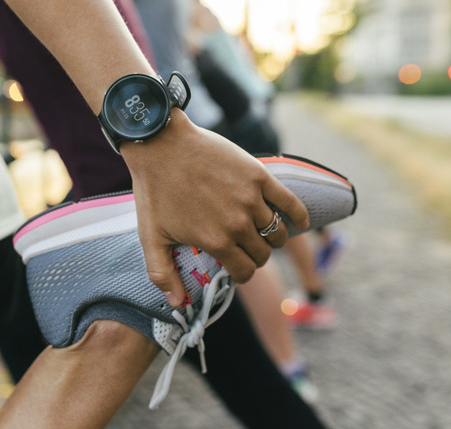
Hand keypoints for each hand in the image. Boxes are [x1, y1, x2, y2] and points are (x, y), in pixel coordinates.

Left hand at [121, 111, 308, 306]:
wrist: (161, 145)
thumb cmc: (154, 191)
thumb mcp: (151, 237)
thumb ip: (162, 274)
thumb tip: (177, 304)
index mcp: (216, 241)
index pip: (245, 271)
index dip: (240, 273)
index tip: (234, 267)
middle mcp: (238, 223)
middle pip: (263, 254)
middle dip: (255, 256)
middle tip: (244, 249)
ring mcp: (252, 199)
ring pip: (278, 232)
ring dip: (272, 238)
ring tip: (261, 234)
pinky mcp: (259, 176)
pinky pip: (290, 203)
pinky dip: (298, 216)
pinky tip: (299, 222)